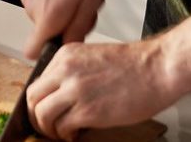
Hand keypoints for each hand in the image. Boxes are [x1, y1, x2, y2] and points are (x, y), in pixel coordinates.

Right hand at [16, 0, 106, 57]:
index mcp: (50, 13)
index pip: (32, 50)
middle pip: (44, 30)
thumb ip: (78, 28)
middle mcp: (32, 5)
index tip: (59, 44)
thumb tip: (68, 47)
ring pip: (41, 13)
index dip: (46, 51)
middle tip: (80, 4)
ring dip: (57, 6)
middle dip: (62, 22)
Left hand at [26, 40, 179, 139]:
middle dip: (37, 116)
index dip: (40, 100)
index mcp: (66, 56)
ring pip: (42, 114)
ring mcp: (75, 90)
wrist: (157, 68)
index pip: (38, 81)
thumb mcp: (93, 58)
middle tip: (47, 126)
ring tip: (60, 134)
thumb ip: (73, 72)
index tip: (47, 110)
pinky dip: (65, 136)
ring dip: (48, 129)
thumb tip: (61, 93)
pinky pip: (62, 128)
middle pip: (33, 97)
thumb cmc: (134, 65)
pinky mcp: (88, 110)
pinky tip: (75, 135)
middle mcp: (66, 70)